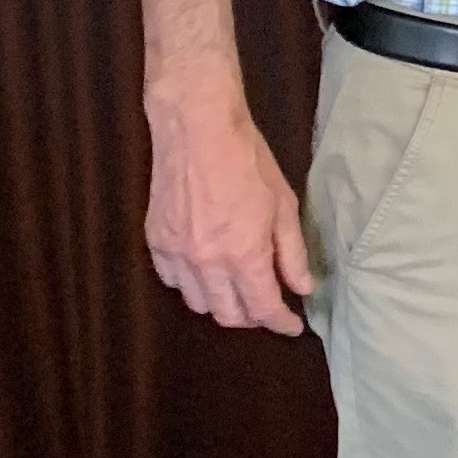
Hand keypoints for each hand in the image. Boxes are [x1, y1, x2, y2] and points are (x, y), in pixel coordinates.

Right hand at [145, 93, 309, 334]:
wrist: (197, 130)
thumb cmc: (248, 162)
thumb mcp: (284, 205)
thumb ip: (292, 253)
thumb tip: (302, 288)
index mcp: (243, 255)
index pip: (263, 308)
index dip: (281, 323)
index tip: (293, 326)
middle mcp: (206, 263)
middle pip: (228, 314)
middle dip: (253, 318)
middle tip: (269, 307)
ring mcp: (176, 255)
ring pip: (198, 303)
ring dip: (222, 304)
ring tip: (240, 291)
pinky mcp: (155, 242)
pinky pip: (173, 282)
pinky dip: (193, 286)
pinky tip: (208, 273)